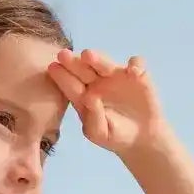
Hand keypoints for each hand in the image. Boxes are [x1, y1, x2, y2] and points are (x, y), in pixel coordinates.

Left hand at [47, 48, 167, 158]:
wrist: (140, 138)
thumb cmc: (114, 136)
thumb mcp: (100, 133)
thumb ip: (93, 118)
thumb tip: (89, 97)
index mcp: (83, 95)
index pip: (70, 84)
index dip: (62, 75)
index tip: (53, 67)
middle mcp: (97, 81)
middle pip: (84, 68)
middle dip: (73, 62)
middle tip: (63, 55)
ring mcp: (116, 76)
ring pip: (105, 63)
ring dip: (98, 59)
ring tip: (88, 56)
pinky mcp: (136, 75)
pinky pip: (136, 64)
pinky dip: (136, 65)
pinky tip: (134, 72)